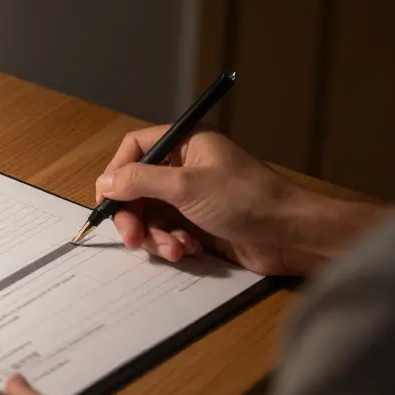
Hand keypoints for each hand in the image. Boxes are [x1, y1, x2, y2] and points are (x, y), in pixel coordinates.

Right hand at [97, 126, 386, 275]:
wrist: (291, 236)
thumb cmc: (244, 200)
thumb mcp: (186, 186)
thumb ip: (140, 181)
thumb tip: (104, 182)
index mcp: (185, 144)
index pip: (136, 149)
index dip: (117, 173)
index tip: (107, 200)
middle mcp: (186, 166)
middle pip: (138, 188)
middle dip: (135, 215)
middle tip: (133, 239)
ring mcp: (193, 197)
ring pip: (152, 215)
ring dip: (156, 235)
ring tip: (174, 250)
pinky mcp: (200, 224)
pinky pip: (169, 232)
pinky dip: (173, 244)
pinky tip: (189, 250)